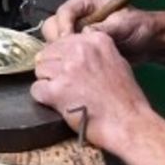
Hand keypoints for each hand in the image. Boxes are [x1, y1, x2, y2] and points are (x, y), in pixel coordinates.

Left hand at [30, 29, 150, 153]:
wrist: (128, 124)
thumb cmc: (126, 100)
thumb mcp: (116, 62)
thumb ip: (94, 52)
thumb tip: (72, 50)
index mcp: (94, 40)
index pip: (62, 41)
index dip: (63, 58)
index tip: (71, 71)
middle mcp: (79, 50)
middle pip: (47, 54)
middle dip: (53, 70)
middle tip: (67, 86)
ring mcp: (66, 70)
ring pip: (40, 70)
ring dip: (49, 84)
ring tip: (67, 96)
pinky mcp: (56, 90)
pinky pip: (36, 89)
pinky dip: (44, 99)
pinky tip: (60, 104)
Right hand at [41, 0, 156, 62]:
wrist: (147, 43)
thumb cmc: (139, 26)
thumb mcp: (124, 24)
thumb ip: (105, 27)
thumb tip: (86, 31)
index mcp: (85, 2)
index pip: (65, 12)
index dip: (64, 26)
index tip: (68, 40)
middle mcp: (76, 15)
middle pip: (53, 25)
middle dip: (58, 40)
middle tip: (69, 53)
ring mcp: (75, 30)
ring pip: (54, 40)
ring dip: (61, 51)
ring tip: (75, 60)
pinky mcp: (76, 46)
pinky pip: (62, 52)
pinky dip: (65, 59)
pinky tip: (77, 66)